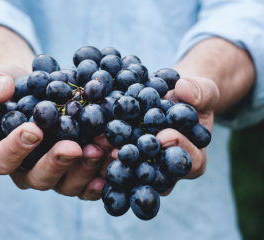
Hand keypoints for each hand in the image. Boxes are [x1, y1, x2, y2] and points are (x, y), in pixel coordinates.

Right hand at [0, 65, 113, 199]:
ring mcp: (55, 173)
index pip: (0, 160)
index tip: (34, 130)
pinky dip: (102, 174)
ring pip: (67, 184)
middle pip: (38, 178)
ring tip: (102, 148)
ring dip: (86, 168)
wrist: (38, 88)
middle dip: (57, 163)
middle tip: (73, 147)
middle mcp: (27, 170)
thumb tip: (1, 90)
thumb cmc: (11, 87)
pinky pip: (89, 182)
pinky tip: (115, 160)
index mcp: (0, 152)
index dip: (14, 149)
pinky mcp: (76, 170)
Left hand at [106, 76, 219, 194]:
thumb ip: (201, 92)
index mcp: (193, 158)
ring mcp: (146, 166)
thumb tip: (185, 90)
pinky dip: (103, 152)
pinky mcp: (127, 158)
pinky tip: (91, 142)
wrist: (171, 98)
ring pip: (133, 172)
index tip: (165, 135)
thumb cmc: (191, 98)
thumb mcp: (203, 91)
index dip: (179, 149)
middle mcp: (167, 169)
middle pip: (157, 175)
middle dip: (141, 162)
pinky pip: (117, 160)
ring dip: (116, 161)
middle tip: (124, 151)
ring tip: (102, 147)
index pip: (190, 161)